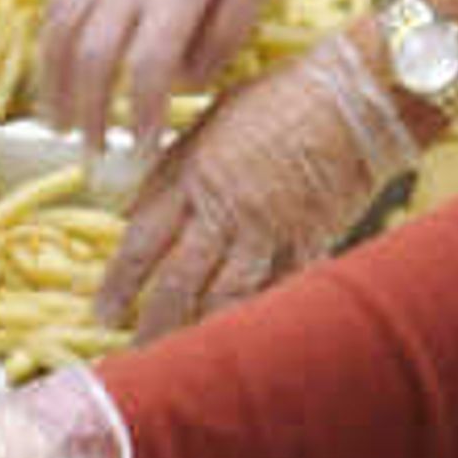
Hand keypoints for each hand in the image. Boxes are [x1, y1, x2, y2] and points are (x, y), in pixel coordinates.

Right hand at [34, 0, 293, 141]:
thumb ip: (229, 27)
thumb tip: (190, 80)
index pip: (152, 61)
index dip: (145, 111)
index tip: (146, 147)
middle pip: (97, 55)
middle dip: (94, 111)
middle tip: (98, 153)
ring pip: (63, 31)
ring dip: (57, 85)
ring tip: (61, 127)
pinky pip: (56, 3)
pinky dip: (48, 46)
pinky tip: (52, 75)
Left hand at [96, 37, 415, 334]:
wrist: (355, 97)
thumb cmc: (282, 98)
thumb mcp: (211, 122)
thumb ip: (174, 169)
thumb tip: (135, 209)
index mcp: (192, 173)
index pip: (143, 240)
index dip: (119, 282)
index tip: (102, 311)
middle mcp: (224, 207)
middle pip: (177, 279)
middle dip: (151, 323)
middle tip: (135, 355)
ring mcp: (268, 229)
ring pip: (224, 297)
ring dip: (200, 332)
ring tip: (184, 361)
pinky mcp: (308, 242)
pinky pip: (278, 291)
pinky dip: (260, 317)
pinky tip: (244, 342)